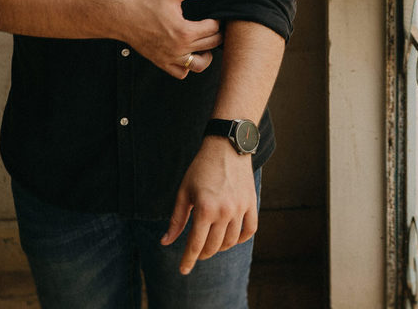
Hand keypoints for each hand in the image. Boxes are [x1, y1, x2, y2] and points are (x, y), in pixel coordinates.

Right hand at [120, 0, 223, 78]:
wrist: (124, 18)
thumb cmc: (147, 3)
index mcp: (185, 30)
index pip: (214, 29)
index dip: (218, 21)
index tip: (216, 17)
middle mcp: (180, 47)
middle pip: (211, 45)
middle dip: (217, 35)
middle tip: (215, 28)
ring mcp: (171, 58)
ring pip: (199, 65)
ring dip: (206, 55)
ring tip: (204, 44)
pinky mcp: (162, 63)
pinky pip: (181, 73)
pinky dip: (187, 67)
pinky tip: (188, 53)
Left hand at [160, 138, 257, 273]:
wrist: (227, 146)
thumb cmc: (201, 168)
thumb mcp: (184, 192)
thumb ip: (176, 219)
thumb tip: (166, 242)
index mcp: (204, 209)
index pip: (195, 244)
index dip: (188, 260)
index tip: (183, 271)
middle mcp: (224, 212)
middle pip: (213, 246)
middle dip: (202, 254)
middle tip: (196, 253)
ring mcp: (240, 208)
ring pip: (231, 241)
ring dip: (220, 247)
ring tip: (212, 243)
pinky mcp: (251, 203)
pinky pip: (250, 230)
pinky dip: (240, 238)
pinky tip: (231, 237)